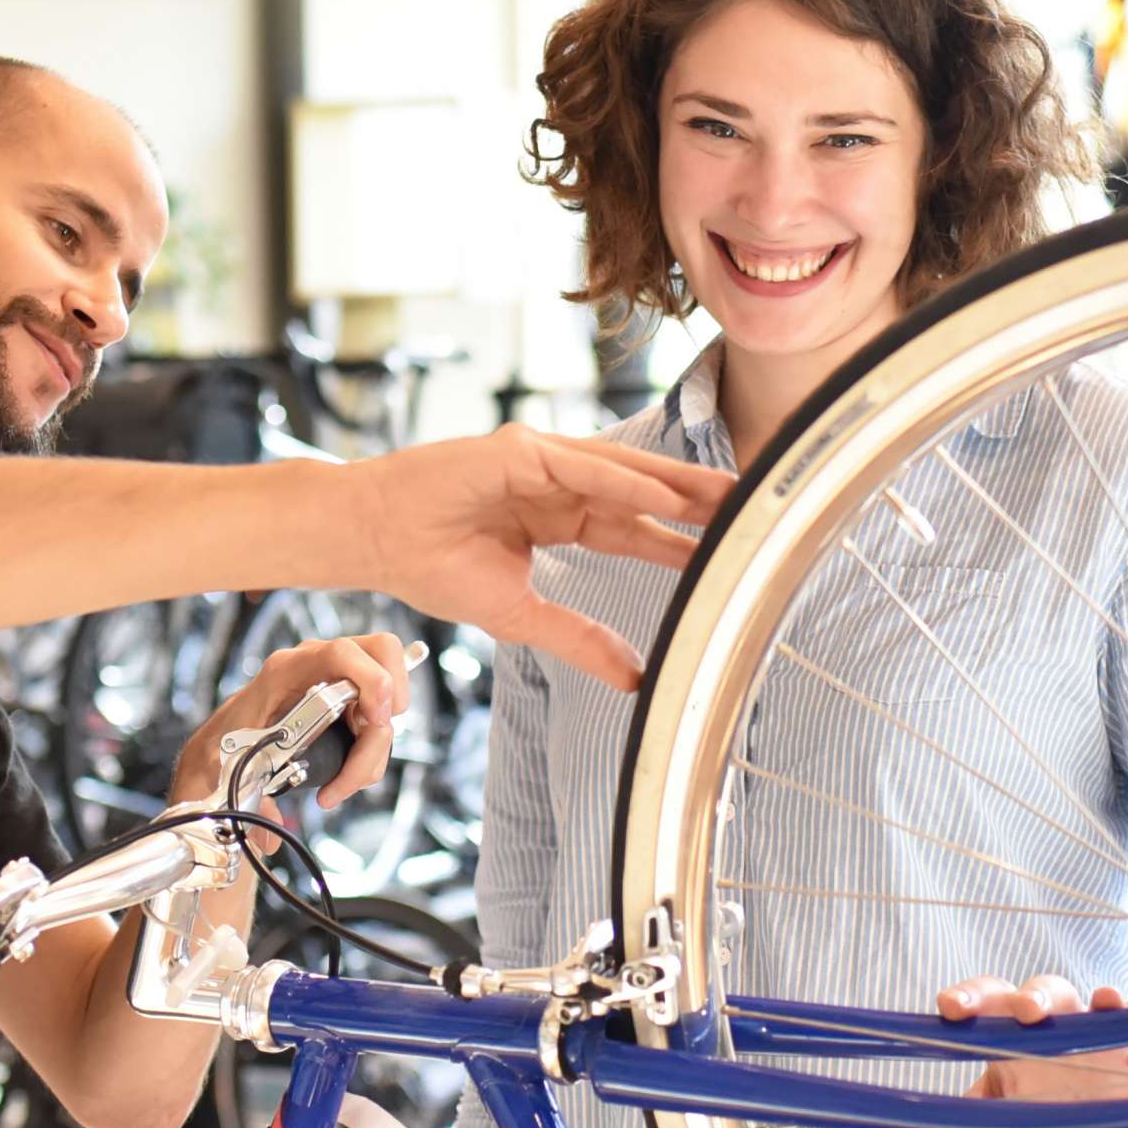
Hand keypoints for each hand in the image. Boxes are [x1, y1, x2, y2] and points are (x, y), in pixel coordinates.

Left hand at [172, 631, 409, 815]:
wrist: (223, 737)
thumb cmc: (226, 740)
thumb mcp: (226, 763)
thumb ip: (247, 794)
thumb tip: (271, 826)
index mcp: (286, 671)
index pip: (342, 654)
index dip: (372, 681)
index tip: (375, 721)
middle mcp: (318, 666)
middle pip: (384, 655)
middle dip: (390, 704)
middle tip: (371, 745)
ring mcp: (338, 679)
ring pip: (388, 695)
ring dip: (377, 746)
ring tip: (345, 782)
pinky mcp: (349, 699)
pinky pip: (380, 715)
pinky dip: (374, 750)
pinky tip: (348, 773)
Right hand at [354, 426, 734, 690]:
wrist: (371, 538)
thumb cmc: (431, 566)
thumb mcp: (520, 615)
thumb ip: (578, 638)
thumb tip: (633, 677)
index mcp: (557, 515)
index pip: (633, 528)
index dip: (679, 540)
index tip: (729, 553)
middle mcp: (555, 482)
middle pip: (642, 493)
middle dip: (696, 504)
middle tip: (755, 513)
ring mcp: (539, 460)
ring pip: (624, 471)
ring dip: (677, 483)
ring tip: (730, 494)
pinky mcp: (518, 450)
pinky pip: (583, 468)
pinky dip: (625, 480)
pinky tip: (664, 493)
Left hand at [934, 976, 1127, 1127]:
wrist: (1102, 1079)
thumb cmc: (1043, 1081)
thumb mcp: (1011, 1099)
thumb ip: (982, 1116)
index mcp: (1017, 1025)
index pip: (989, 999)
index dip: (969, 997)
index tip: (949, 1007)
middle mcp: (1058, 1017)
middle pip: (1043, 991)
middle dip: (1035, 996)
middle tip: (1029, 1010)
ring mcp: (1100, 1030)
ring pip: (1099, 1007)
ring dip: (1105, 1002)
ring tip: (1108, 999)